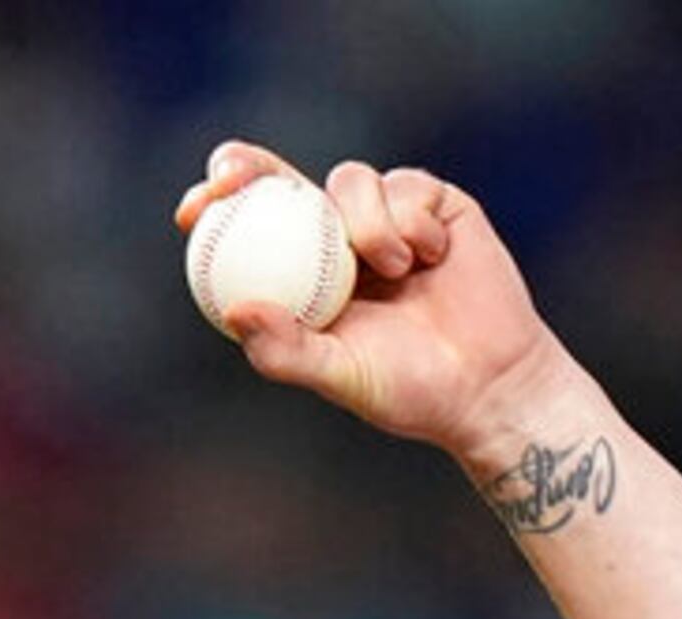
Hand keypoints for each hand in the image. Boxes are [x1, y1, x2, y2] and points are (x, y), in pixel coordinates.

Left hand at [173, 141, 577, 470]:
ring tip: (394, 269)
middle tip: (234, 176)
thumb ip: (287, 348)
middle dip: (247, 165)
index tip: (192, 211)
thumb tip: (236, 309)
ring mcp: (385, 216)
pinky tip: (432, 257)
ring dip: (365, 220)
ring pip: (350, 179)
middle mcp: (334, 239)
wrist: (489, 384)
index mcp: (300, 276)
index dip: (214, 206)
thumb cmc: (409, 391)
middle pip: (280, 181)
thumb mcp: (340, 375)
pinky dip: (412, 220)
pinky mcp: (434, 203)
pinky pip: (407, 186)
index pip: (247, 229)